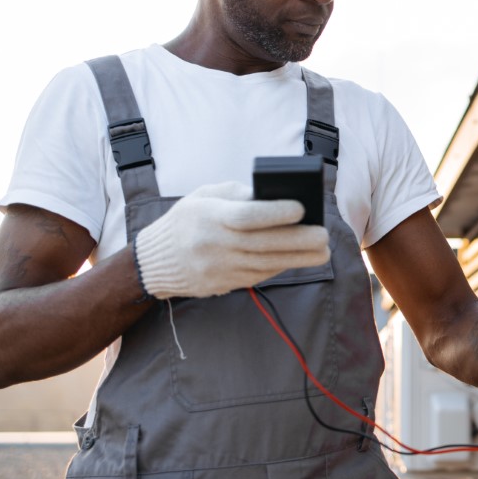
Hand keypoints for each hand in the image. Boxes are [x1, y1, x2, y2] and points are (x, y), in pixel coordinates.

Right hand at [134, 180, 329, 298]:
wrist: (153, 263)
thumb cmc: (186, 220)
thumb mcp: (204, 196)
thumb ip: (237, 193)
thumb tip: (275, 195)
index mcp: (207, 217)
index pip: (245, 216)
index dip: (275, 212)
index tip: (301, 208)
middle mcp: (213, 245)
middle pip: (262, 244)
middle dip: (297, 241)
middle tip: (324, 236)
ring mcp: (219, 269)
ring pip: (265, 264)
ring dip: (297, 259)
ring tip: (322, 251)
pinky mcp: (224, 285)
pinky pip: (258, 276)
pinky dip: (281, 267)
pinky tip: (300, 260)